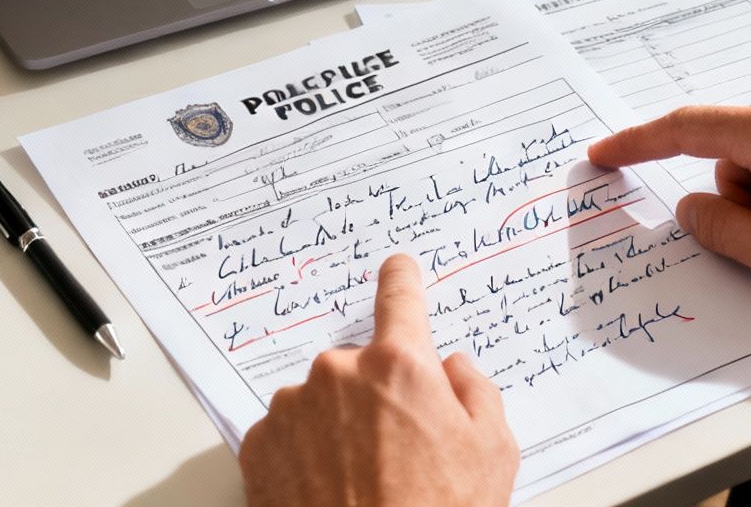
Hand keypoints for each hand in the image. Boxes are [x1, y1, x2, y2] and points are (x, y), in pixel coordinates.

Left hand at [238, 254, 517, 506]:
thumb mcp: (493, 452)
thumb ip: (477, 392)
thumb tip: (452, 368)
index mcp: (399, 366)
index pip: (400, 298)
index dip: (402, 279)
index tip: (398, 266)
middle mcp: (337, 374)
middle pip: (362, 366)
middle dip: (378, 395)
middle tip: (399, 449)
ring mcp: (291, 409)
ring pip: (322, 401)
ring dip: (337, 426)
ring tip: (363, 479)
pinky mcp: (257, 446)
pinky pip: (287, 433)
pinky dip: (304, 453)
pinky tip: (329, 488)